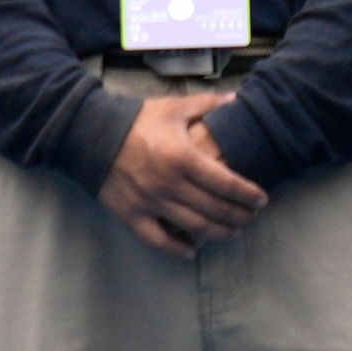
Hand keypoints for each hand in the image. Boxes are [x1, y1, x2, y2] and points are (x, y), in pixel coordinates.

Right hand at [100, 92, 267, 256]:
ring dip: (219, 233)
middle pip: (216, 209)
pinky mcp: (132, 214)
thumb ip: (207, 105)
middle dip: (240, 216)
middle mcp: (170, 184)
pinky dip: (178, 249)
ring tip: (232, 231)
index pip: (227, 184)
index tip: (261, 199)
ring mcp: (151, 202)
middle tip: (251, 216)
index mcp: (183, 157)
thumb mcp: (172, 108)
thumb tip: (237, 99)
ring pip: (195, 227)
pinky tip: (192, 251)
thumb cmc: (135, 120)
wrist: (90, 134)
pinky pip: (158, 240)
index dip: (249, 195)